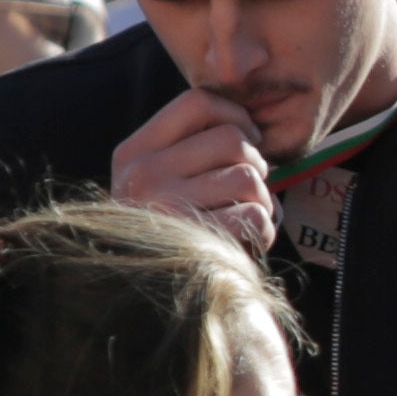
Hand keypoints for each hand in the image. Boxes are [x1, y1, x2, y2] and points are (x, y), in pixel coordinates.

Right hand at [109, 86, 277, 254]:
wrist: (150, 293)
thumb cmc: (173, 229)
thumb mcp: (162, 179)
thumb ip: (192, 147)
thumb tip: (250, 120)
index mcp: (133, 152)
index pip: (198, 102)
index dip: (237, 116)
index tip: (246, 139)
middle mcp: (141, 175)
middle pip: (233, 139)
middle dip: (255, 165)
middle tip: (246, 189)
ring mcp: (164, 207)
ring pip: (249, 178)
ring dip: (261, 200)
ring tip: (242, 216)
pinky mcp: (193, 239)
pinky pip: (256, 215)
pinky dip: (263, 229)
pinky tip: (245, 241)